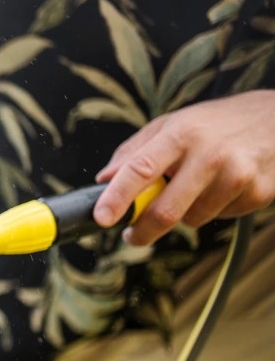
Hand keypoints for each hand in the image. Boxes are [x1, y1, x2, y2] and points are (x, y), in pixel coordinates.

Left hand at [93, 89, 274, 245]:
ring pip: (191, 219)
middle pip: (165, 210)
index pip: (141, 168)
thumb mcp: (171, 125)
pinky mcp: (257, 192)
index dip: (118, 197)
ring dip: (184, 213)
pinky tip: (224, 185)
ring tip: (197, 186)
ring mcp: (236, 174)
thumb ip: (134, 152)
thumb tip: (103, 180)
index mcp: (180, 134)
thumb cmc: (213, 125)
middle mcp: (208, 154)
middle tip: (131, 235)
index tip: (102, 218)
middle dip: (142, 231)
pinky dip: (213, 209)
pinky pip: (219, 217)